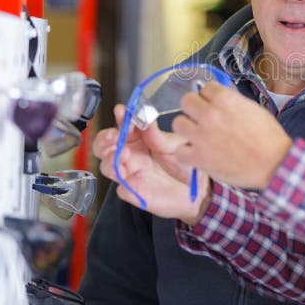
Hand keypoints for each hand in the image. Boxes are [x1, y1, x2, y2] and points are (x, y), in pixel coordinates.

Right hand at [92, 104, 211, 223]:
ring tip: (124, 153)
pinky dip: (126, 182)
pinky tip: (136, 175)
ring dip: (110, 158)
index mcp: (139, 140)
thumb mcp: (175, 144)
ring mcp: (130, 174)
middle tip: (115, 135)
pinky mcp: (135, 193)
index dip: (119, 119)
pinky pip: (122, 189)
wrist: (200, 188)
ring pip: (106, 166)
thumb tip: (145, 117)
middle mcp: (131, 156)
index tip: (121, 112)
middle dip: (104, 139)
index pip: (122, 127)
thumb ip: (158, 134)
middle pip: (104, 146)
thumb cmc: (186, 164)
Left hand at [173, 82, 292, 189]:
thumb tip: (218, 100)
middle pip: (186, 101)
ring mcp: (202, 137)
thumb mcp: (253, 109)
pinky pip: (180, 150)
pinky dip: (187, 152)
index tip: (212, 103)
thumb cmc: (269, 138)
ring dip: (187, 128)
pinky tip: (198, 152)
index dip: (209, 96)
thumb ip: (232, 102)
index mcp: (225, 100)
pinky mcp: (199, 158)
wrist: (273, 164)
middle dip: (194, 108)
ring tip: (198, 135)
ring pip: (178, 123)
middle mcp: (210, 115)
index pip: (204, 88)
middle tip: (201, 117)